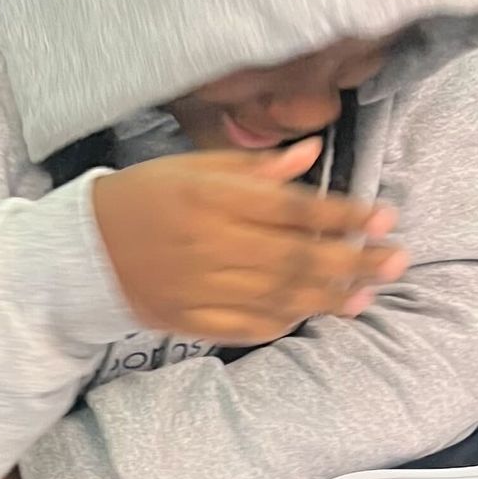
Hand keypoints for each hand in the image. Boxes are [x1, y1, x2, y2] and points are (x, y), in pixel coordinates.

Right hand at [90, 139, 407, 344]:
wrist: (80, 252)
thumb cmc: (142, 199)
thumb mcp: (191, 167)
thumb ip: (253, 167)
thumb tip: (311, 152)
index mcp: (210, 199)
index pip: (292, 209)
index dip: (344, 215)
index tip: (385, 216)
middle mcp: (208, 245)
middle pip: (296, 257)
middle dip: (353, 259)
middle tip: (396, 259)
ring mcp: (200, 288)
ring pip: (278, 295)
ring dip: (329, 295)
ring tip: (368, 292)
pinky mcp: (189, 319)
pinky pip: (247, 326)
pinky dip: (284, 320)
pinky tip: (313, 312)